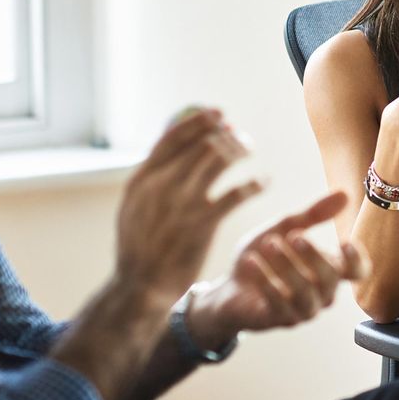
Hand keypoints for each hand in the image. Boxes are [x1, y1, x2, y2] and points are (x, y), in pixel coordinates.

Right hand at [113, 108, 261, 303]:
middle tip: (241, 137)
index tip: (218, 113)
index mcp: (142, 180)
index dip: (199, 121)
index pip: (173, 138)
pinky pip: (237, 193)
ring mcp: (182, 204)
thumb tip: (174, 147)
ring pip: (219, 160)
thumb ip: (152, 179)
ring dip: (240, 150)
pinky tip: (264, 182)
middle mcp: (161, 186)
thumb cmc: (141, 246)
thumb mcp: (134, 207)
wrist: (139, 286)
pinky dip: (254, 183)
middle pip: (201, 144)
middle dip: (225, 135)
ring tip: (251, 150)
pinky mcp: (203, 224)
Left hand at [194, 191, 368, 338]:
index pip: (357, 272)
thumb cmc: (263, 257)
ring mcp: (302, 310)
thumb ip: (313, 214)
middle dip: (314, 256)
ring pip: (306, 294)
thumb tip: (344, 194)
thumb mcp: (284, 228)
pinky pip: (278, 305)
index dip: (357, 260)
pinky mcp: (278, 320)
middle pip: (331, 279)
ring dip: (288, 267)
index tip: (344, 242)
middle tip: (293, 235)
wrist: (228, 287)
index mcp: (329, 271)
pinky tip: (251, 261)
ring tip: (269, 244)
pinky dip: (265, 281)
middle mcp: (322, 293)